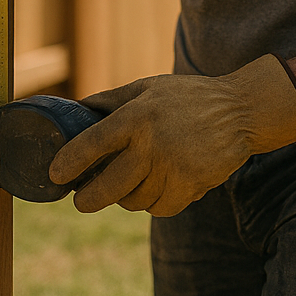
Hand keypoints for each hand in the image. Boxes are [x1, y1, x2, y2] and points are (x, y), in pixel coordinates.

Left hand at [49, 55, 295, 216]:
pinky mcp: (190, 186)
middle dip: (87, 200)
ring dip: (127, 197)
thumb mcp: (148, 87)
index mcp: (137, 115)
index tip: (55, 176)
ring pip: (133, 201)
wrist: (240, 110)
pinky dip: (154, 203)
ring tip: (132, 182)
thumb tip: (75, 109)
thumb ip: (111, 100)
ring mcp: (172, 168)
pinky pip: (159, 209)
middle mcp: (151, 144)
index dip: (69, 163)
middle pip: (106, 188)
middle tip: (82, 201)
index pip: (92, 144)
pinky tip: (158, 186)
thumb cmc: (188, 97)